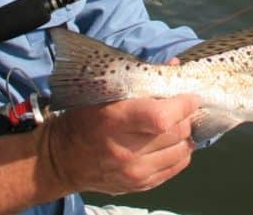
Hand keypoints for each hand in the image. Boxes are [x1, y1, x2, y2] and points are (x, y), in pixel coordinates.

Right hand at [45, 94, 199, 195]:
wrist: (64, 158)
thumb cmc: (85, 119)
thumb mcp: (104, 93)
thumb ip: (142, 81)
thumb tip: (174, 67)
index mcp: (115, 121)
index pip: (162, 117)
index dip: (183, 105)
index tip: (189, 96)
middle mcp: (126, 150)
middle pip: (176, 132)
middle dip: (185, 116)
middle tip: (182, 108)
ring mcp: (134, 172)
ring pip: (181, 151)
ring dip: (184, 135)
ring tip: (176, 124)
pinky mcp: (140, 185)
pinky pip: (176, 167)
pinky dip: (179, 152)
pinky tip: (170, 142)